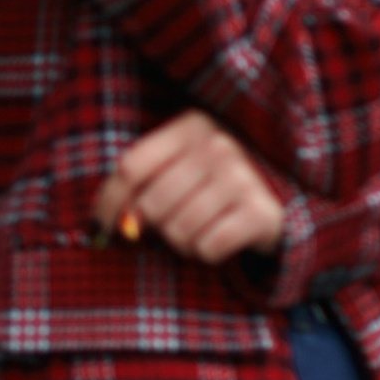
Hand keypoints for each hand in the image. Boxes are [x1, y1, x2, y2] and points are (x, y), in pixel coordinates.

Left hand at [93, 109, 284, 262]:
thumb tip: (111, 223)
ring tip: (200, 228)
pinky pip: (207, 247)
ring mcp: (243, 177)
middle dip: (157, 224)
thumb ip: (140, 185)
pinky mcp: (260, 211)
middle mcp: (219, 145)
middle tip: (173, 223)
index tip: (104, 226)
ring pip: (179, 230)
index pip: (131, 167)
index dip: (109, 202)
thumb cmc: (210, 184)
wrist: (275, 199)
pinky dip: (208, 252)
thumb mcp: (178, 168)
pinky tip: (221, 236)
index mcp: (191, 127)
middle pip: (153, 204)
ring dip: (183, 242)